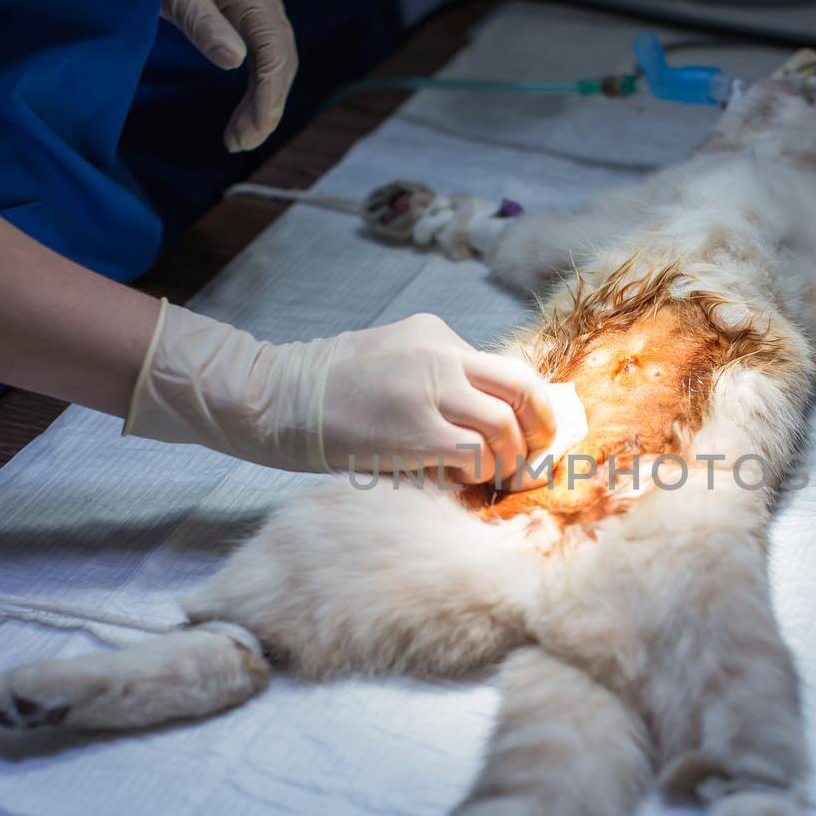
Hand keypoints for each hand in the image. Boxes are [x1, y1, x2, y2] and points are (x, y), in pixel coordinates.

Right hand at [124, 304, 557, 483]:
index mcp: (435, 334)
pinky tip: (466, 481)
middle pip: (522, 387)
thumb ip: (437, 377)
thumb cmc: (329, 389)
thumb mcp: (391, 358)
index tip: (536, 430)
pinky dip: (480, 473)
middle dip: (541, 426)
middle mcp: (440, 354)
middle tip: (536, 456)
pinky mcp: (417, 431)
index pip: (506, 366)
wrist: (274, 398)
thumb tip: (490, 417)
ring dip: (509, 458)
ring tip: (499, 477)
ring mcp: (430, 390)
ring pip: (504, 426)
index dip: (531, 403)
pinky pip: (474, 455)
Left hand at [160, 0, 298, 152]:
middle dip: (266, 108)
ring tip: (237, 141)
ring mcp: (261, 13)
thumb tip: (235, 61)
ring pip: (275, 69)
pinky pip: (262, 66)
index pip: (275, 50)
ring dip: (260, 108)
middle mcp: (267, 3)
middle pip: (282, 64)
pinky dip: (253, 96)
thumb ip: (204, 24)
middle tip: (241, 143)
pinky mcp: (249, 24)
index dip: (269, 92)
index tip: (256, 128)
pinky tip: (240, 120)